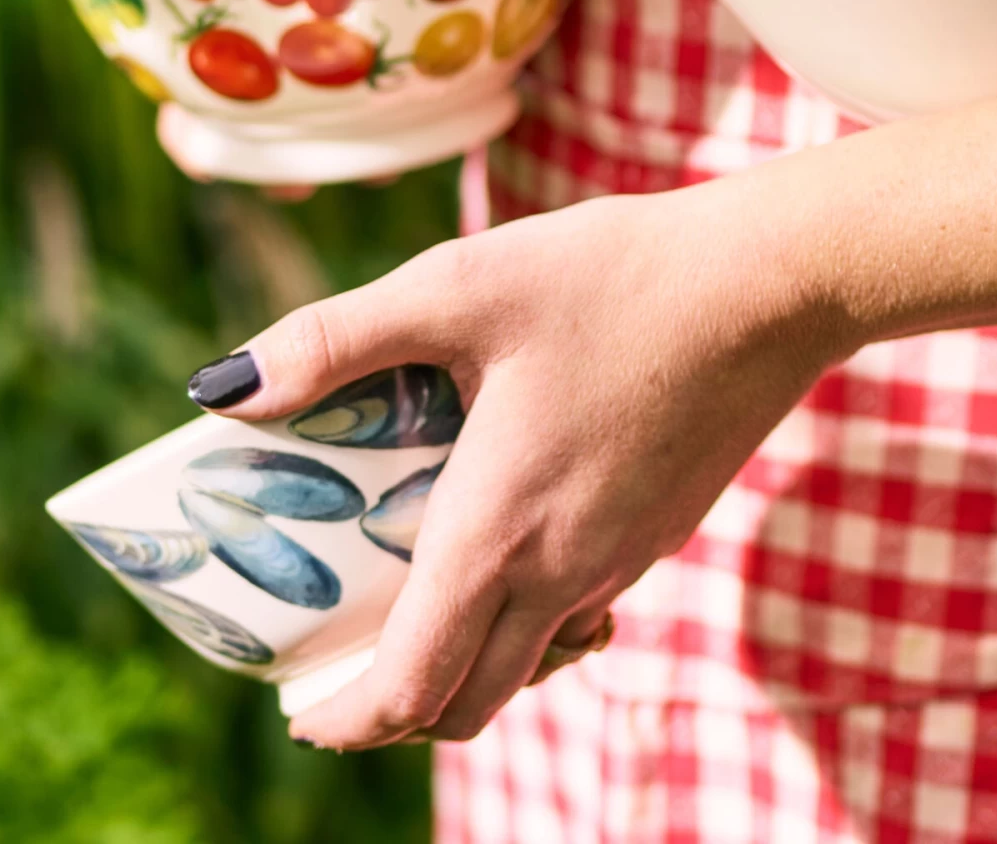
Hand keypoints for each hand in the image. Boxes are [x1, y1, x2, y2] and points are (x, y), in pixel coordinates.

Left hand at [190, 183, 842, 747]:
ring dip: (467, 655)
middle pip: (469, 701)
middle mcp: (566, 569)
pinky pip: (582, 603)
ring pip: (531, 657)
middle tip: (348, 656)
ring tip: (424, 583)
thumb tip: (224, 390)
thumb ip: (337, 340)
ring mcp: (627, 555)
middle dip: (398, 706)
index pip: (412, 691)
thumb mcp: (461, 285)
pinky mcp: (666, 526)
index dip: (347, 720)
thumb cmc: (615, 276)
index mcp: (501, 531)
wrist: (772, 281)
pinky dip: (529, 605)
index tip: (302, 708)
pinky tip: (519, 516)